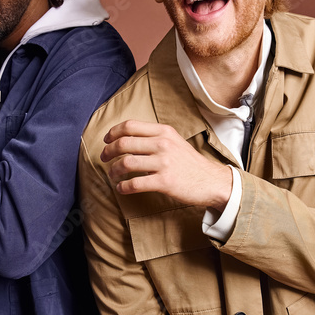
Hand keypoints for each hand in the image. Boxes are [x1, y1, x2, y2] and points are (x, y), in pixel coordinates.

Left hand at [100, 120, 232, 210]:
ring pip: (126, 163)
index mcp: (164, 132)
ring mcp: (164, 163)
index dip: (113, 132)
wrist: (211, 181)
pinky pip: (135, 183)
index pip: (130, 125)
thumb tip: (127, 139)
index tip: (106, 140)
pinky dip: (123, 187)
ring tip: (112, 175)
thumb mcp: (175, 141)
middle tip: (103, 158)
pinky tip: (121, 188)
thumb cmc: (190, 163)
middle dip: (108, 151)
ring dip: (113, 170)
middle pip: (124, 143)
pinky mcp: (164, 181)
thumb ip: (155, 137)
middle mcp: (163, 144)